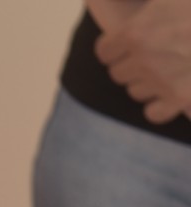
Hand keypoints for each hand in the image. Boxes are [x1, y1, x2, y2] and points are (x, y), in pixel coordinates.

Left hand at [96, 0, 190, 123]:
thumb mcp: (167, 0)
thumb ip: (155, 4)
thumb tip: (117, 1)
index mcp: (138, 31)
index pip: (105, 50)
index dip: (117, 45)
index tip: (131, 40)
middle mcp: (145, 61)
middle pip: (119, 73)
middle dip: (132, 63)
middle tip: (156, 52)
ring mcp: (164, 83)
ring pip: (136, 91)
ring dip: (147, 82)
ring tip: (169, 67)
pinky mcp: (184, 101)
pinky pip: (154, 112)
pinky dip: (160, 105)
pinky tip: (173, 91)